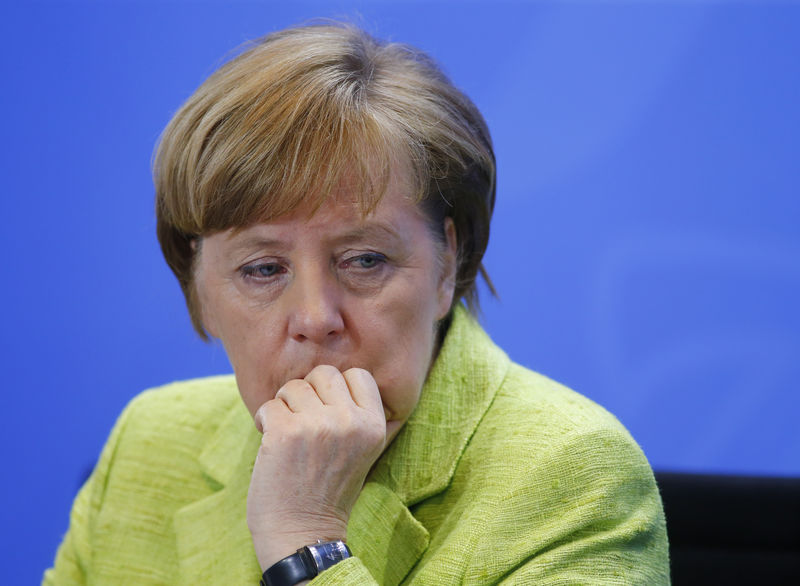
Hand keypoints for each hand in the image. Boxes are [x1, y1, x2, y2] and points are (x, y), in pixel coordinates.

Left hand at [247, 365, 386, 569]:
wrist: (303, 533)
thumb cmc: (328, 490)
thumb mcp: (360, 449)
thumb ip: (352, 413)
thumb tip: (324, 378)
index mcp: (374, 425)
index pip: (357, 375)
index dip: (337, 388)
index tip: (327, 410)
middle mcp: (350, 421)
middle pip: (324, 373)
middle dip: (309, 392)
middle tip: (303, 421)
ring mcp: (318, 425)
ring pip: (294, 386)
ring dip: (285, 407)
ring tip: (289, 436)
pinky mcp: (285, 432)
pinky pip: (269, 404)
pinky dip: (265, 421)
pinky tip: (271, 443)